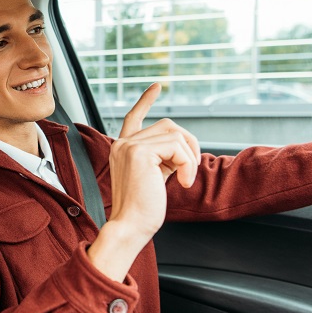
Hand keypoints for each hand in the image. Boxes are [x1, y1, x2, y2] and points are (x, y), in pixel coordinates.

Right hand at [88, 83, 200, 280]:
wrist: (130, 226)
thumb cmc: (142, 210)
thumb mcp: (154, 177)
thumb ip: (162, 158)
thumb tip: (182, 145)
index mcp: (122, 148)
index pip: (134, 117)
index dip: (146, 100)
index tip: (158, 86)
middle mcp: (122, 143)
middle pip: (168, 126)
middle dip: (188, 145)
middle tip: (188, 172)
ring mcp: (129, 145)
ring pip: (175, 134)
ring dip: (189, 157)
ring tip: (185, 179)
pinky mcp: (139, 152)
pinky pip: (178, 147)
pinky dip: (188, 164)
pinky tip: (183, 182)